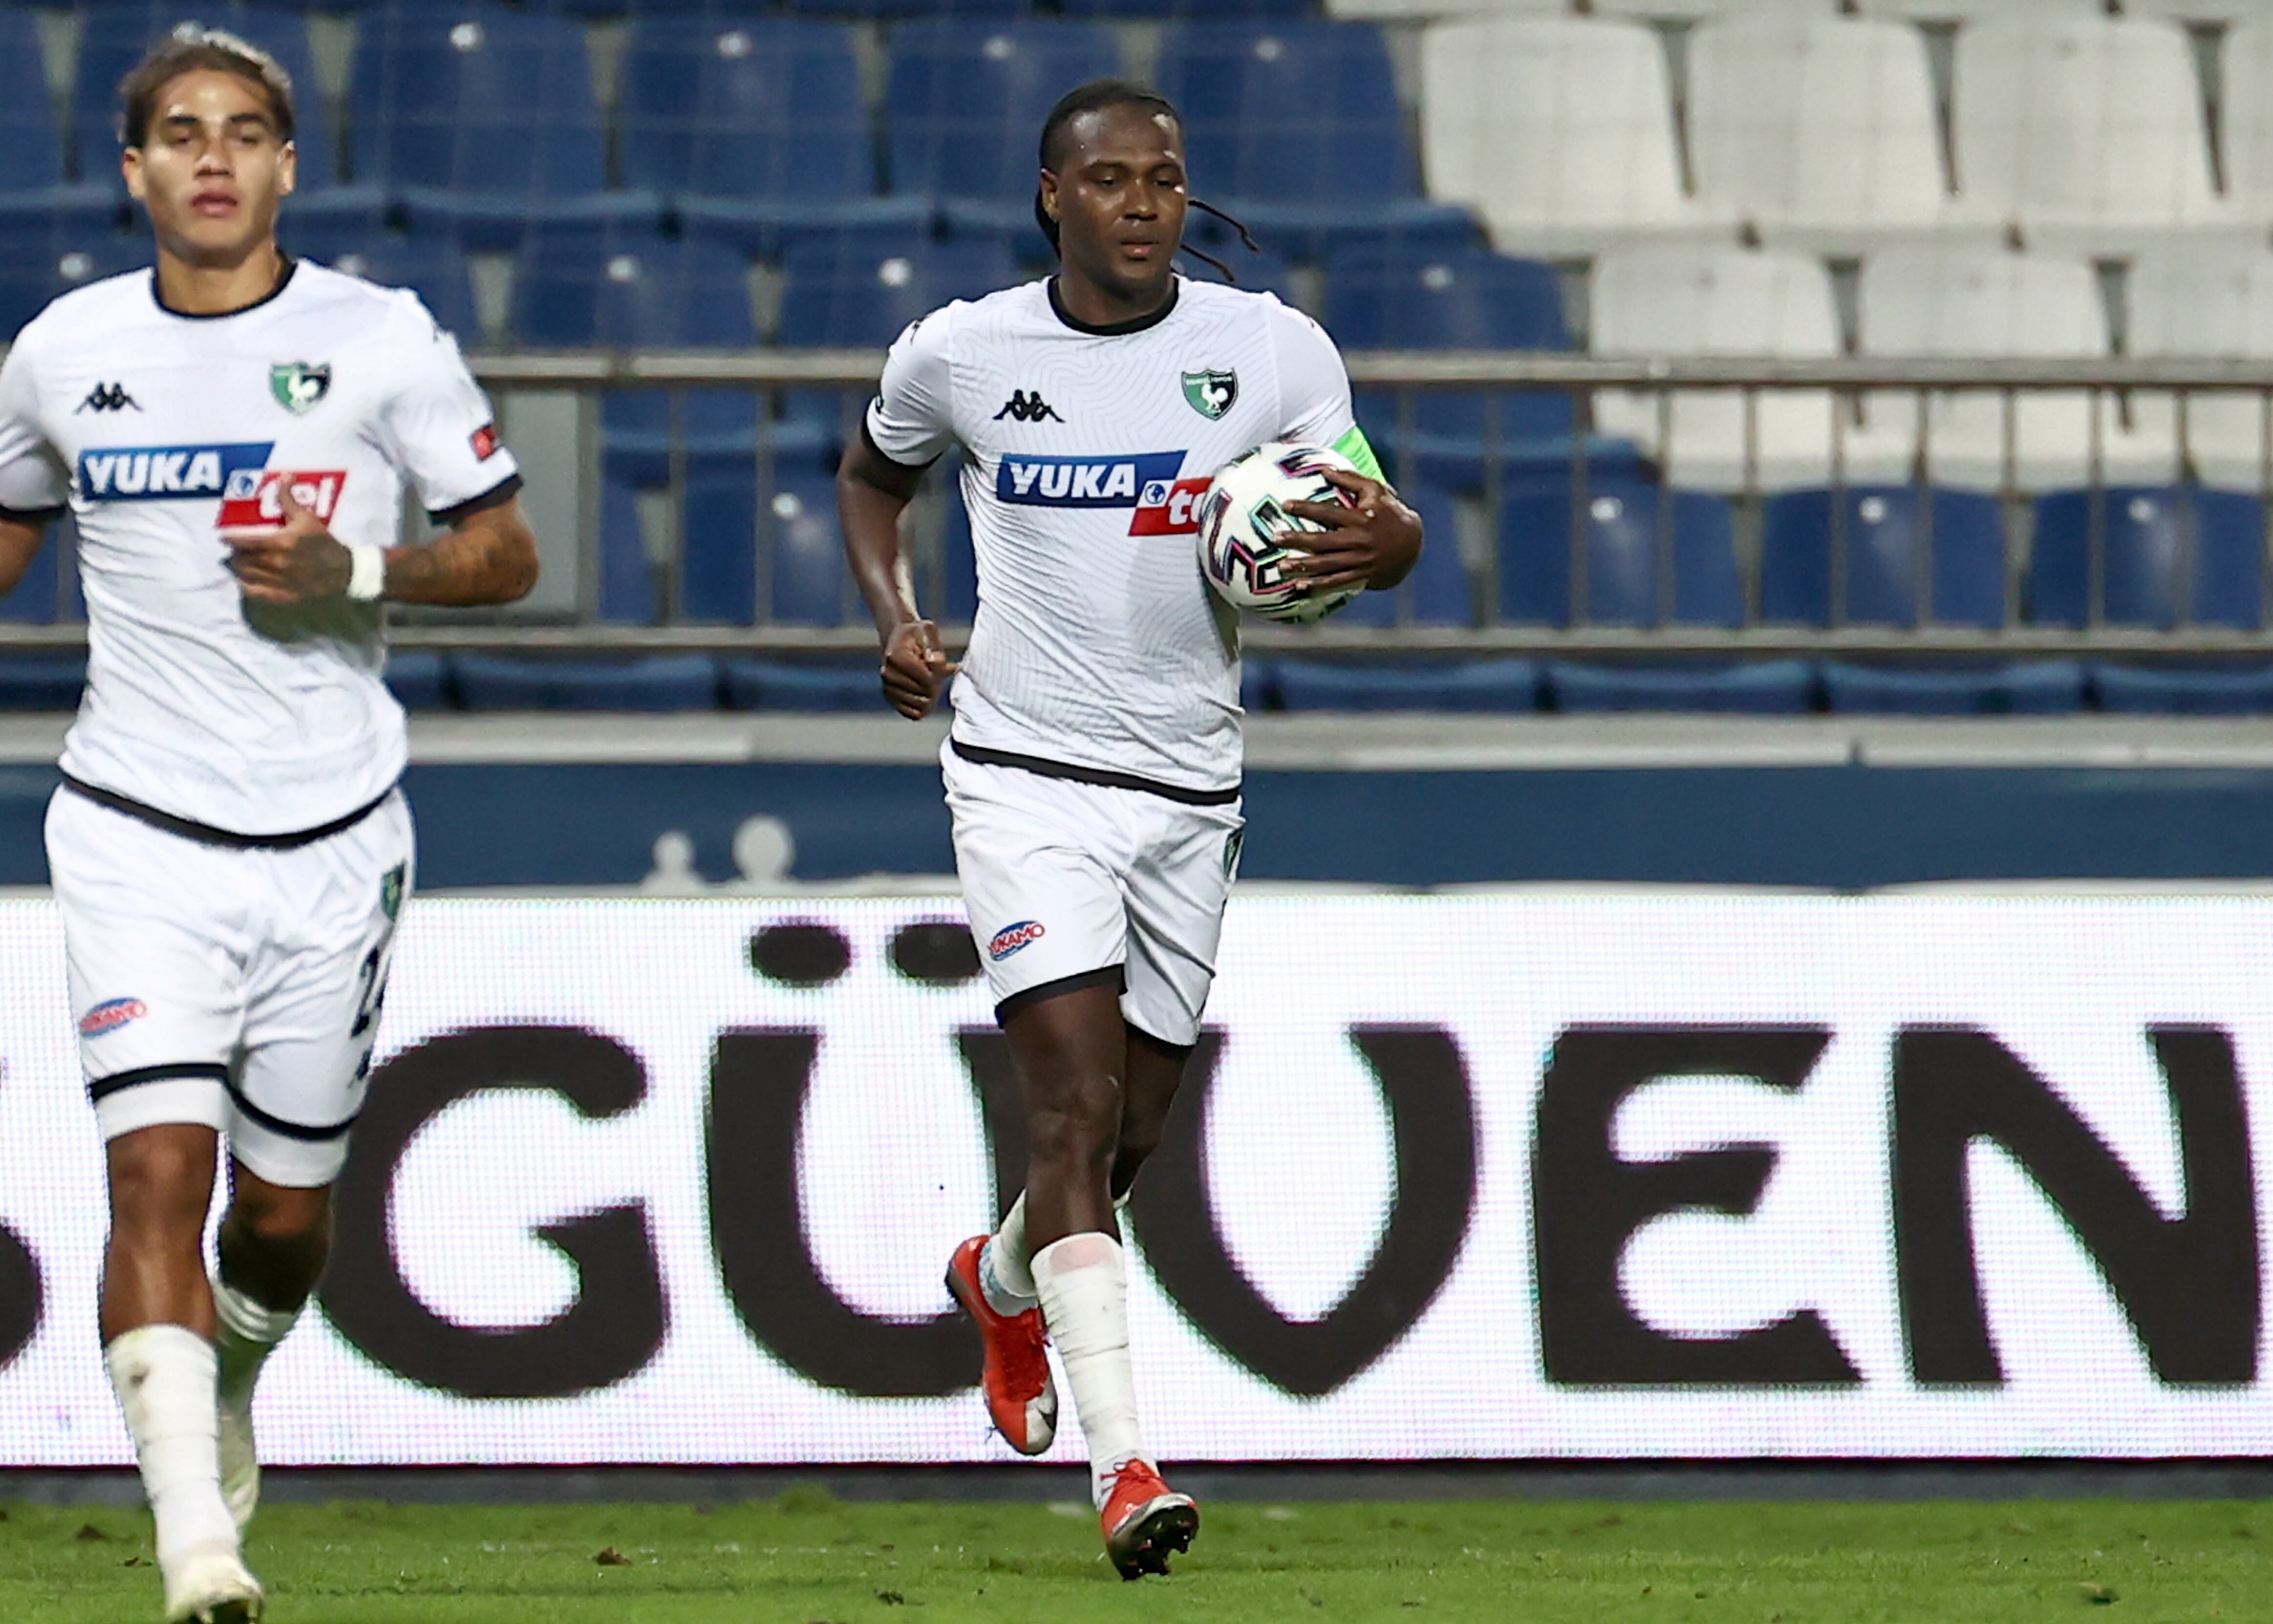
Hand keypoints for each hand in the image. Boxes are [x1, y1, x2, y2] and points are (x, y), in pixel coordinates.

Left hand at [222, 480, 353, 604]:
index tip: (223, 537)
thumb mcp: (307, 518)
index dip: (230, 539)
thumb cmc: (324, 542)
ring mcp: (279, 581)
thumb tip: (284, 476)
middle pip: (242, 559)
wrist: (344, 570)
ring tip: (235, 562)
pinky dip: (245, 585)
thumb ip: (289, 499)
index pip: (245, 541)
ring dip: (237, 568)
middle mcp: (277, 563)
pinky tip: (244, 579)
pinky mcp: (283, 595)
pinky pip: (255, 592)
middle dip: (234, 553)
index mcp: (281, 542)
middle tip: (232, 549)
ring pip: (246, 575)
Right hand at [880, 619, 957, 719]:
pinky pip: (913, 714)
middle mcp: (887, 674)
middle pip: (924, 693)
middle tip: (936, 672)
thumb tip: (936, 663)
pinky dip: (923, 708)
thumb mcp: (927, 630)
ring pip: (920, 705)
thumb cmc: (916, 634)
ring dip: (931, 697)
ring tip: (929, 681)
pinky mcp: (891, 698)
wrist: (899, 639)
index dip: (939, 674)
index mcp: (895, 657)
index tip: (940, 664)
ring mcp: (887, 688)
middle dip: (936, 685)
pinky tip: (926, 695)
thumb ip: (934, 645)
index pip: (926, 678)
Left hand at [1281, 469, 1423, 594]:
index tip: (1285, 505)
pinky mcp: (1360, 576)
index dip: (1307, 508)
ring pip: (1327, 565)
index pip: (1329, 512)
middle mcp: (1359, 540)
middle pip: (1323, 541)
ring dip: (1303, 567)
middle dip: (1298, 540)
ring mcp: (1360, 561)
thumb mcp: (1376, 491)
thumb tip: (1325, 469)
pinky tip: (1299, 586)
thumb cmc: (1390, 512)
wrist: (1412, 544)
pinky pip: (1336, 582)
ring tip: (1281, 567)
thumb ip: (1350, 479)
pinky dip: (1318, 586)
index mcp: (1362, 517)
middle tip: (1276, 538)